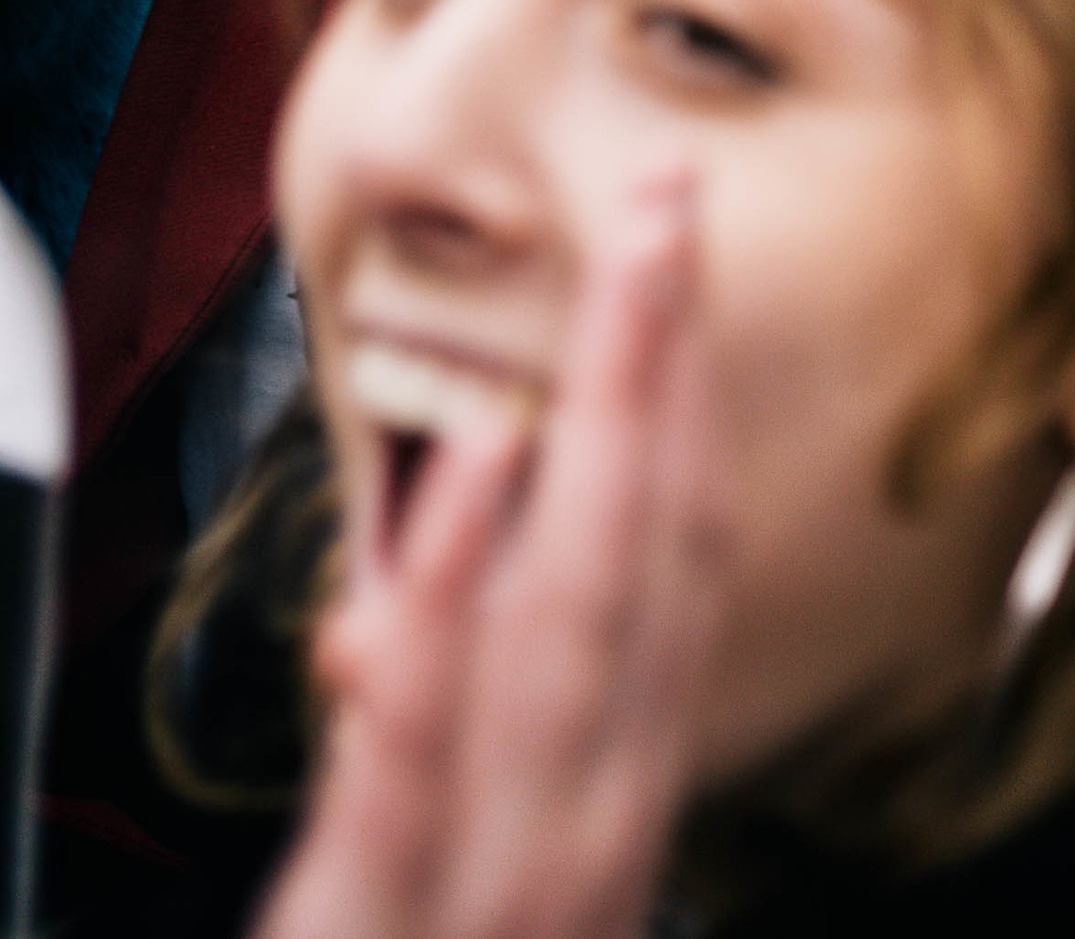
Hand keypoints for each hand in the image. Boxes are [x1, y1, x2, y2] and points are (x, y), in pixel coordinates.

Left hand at [253, 178, 718, 938]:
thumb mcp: (430, 910)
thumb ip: (426, 776)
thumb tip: (401, 614)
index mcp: (583, 847)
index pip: (655, 600)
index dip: (673, 422)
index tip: (674, 270)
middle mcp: (571, 865)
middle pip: (640, 591)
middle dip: (661, 387)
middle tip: (670, 207)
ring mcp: (486, 911)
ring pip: (570, 657)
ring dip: (601, 455)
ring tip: (619, 288)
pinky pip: (413, 793)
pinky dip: (445, 640)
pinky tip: (470, 511)